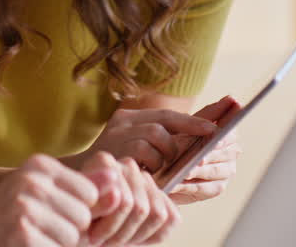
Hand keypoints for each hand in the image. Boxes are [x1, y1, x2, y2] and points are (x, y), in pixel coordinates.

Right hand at [0, 154, 99, 246]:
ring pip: (74, 236)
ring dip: (59, 244)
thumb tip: (117, 176)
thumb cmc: (12, 216)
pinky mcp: (22, 234)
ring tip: (34, 236)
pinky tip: (27, 246)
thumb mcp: (43, 193)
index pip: (90, 192)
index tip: (54, 213)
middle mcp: (31, 180)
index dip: (78, 211)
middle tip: (41, 228)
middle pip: (84, 215)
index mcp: (39, 166)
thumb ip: (83, 187)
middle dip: (70, 230)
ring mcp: (25, 207)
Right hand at [76, 106, 216, 173]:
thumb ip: (164, 140)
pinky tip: (146, 171)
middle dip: (186, 131)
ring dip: (165, 153)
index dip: (191, 120)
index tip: (213, 126)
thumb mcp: (139, 149)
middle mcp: (122, 122)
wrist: (83, 180)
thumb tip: (204, 132)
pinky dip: (152, 162)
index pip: (166, 114)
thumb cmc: (119, 170)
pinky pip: (144, 151)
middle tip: (198, 144)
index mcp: (129, 118)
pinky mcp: (113, 148)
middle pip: (163, 121)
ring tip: (158, 166)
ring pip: (156, 134)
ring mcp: (116, 135)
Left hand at [80, 152, 178, 245]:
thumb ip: (96, 204)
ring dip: (136, 235)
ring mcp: (145, 179)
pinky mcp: (160, 196)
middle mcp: (127, 165)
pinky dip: (153, 235)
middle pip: (141, 208)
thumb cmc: (78, 218)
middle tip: (104, 243)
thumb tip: (117, 195)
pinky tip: (132, 237)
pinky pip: (172, 218)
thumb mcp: (80, 214)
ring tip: (115, 240)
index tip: (93, 238)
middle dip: (122, 233)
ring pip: (157, 213)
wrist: (80, 219)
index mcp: (104, 162)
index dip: (108, 227)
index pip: (123, 200)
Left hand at [167, 97, 241, 205]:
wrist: (163, 163)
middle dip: (210, 157)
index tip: (216, 138)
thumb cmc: (179, 140)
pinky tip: (180, 183)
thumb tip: (233, 98)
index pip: (231, 134)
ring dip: (200, 172)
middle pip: (224, 155)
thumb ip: (211, 113)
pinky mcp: (215, 188)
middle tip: (199, 159)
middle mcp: (230, 154)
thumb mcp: (190, 124)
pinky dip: (193, 186)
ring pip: (216, 172)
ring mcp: (224, 172)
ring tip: (186, 172)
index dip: (224, 136)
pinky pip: (207, 188)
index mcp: (227, 135)